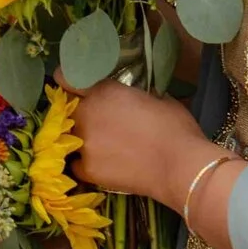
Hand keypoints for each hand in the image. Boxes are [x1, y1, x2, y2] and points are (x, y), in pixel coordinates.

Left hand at [68, 81, 207, 203]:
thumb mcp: (156, 98)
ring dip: (84, 138)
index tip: (74, 88)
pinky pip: (77, 163)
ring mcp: (84, 142)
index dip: (69, 83)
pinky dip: (85, 162)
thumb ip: (133, 95)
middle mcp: (86, 113)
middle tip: (101, 122)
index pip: (66, 79)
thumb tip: (131, 99)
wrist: (180, 167)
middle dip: (81, 113)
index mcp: (103, 91)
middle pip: (70, 111)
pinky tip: (102, 164)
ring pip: (71, 137)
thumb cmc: (176, 128)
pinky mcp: (87, 169)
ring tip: (106, 146)